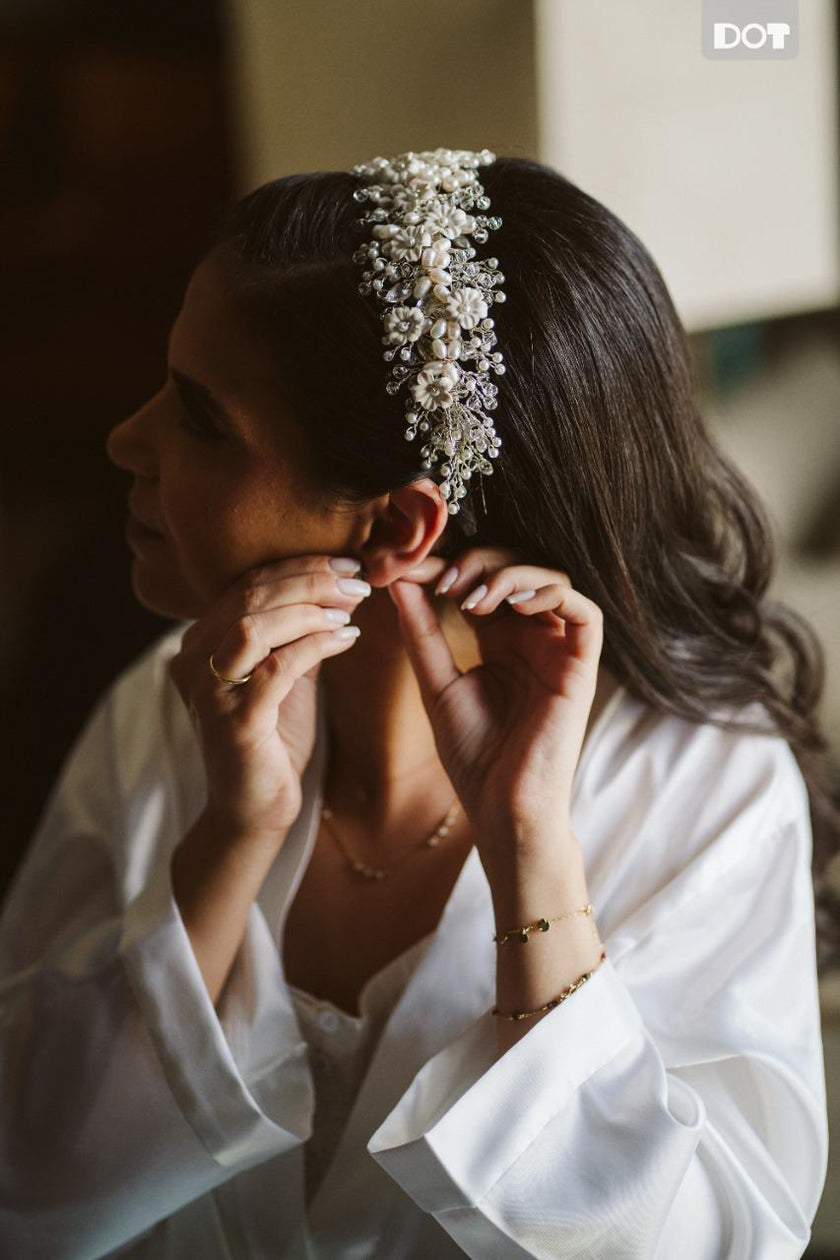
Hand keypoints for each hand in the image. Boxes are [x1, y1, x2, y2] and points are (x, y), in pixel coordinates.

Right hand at [168, 555, 369, 839]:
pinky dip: (316, 645)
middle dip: (308, 579)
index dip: (296, 566)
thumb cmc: (273, 741)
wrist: (256, 810)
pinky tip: (346, 638)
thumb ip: (297, 633)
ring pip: (254, 625)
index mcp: (200, 644)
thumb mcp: (285, 675)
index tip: (344, 561)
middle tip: (356, 577)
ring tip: (351, 605)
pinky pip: (277, 668)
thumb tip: (337, 585)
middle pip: (249, 597)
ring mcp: (208, 693)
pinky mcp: (234, 723)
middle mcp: (192, 662)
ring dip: (310, 607)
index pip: (245, 585)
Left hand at [388, 546, 603, 865]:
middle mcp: (532, 638)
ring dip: (510, 573)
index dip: (447, 565)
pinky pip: (584, 612)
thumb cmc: (474, 757)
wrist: (503, 808)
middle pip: (516, 568)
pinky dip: (550, 593)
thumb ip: (422, 632)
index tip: (409, 567)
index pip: (479, 581)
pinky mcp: (583, 667)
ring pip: (551, 579)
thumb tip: (400, 580)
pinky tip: (511, 604)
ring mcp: (559, 650)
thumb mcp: (436, 684)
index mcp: (499, 641)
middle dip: (477, 561)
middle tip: (443, 577)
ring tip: (471, 595)